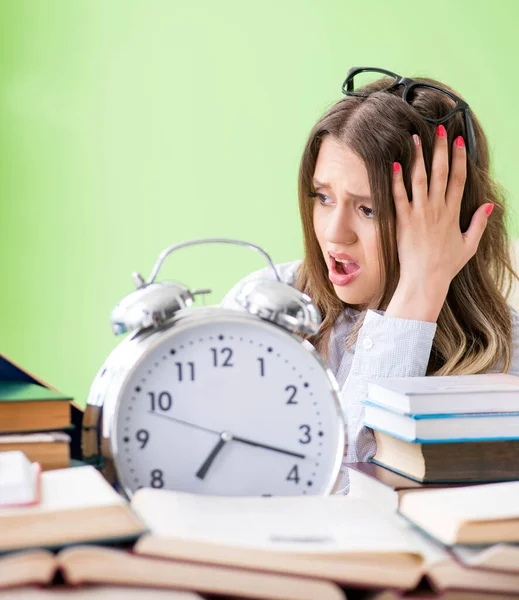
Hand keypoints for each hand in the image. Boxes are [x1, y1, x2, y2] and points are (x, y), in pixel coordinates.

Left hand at [386, 126, 493, 322]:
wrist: (425, 279)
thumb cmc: (446, 264)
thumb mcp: (469, 245)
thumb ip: (478, 224)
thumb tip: (489, 206)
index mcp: (453, 212)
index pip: (458, 178)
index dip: (459, 157)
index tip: (458, 140)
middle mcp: (437, 209)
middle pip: (440, 172)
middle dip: (440, 148)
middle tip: (439, 128)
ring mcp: (419, 214)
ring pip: (419, 180)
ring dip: (417, 157)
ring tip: (414, 138)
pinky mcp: (403, 221)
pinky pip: (399, 197)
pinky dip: (396, 181)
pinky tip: (394, 165)